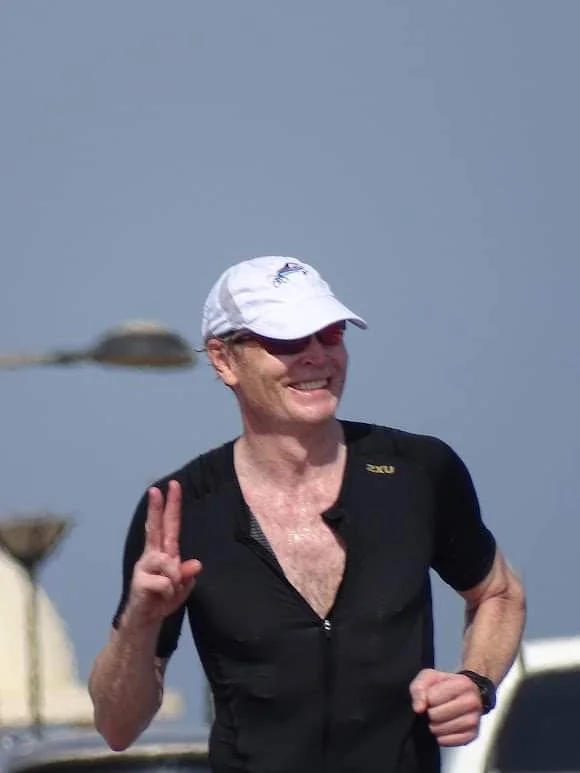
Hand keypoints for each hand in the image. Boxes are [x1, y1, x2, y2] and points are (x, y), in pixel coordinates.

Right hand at [127, 480, 201, 625]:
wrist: (145, 622)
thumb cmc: (164, 600)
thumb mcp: (183, 587)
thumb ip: (188, 574)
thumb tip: (196, 564)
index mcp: (165, 552)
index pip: (169, 525)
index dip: (171, 506)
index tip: (172, 485)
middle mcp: (153, 555)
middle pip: (155, 528)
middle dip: (156, 508)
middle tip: (156, 488)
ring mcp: (144, 567)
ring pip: (169, 564)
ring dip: (176, 582)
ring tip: (169, 592)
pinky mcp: (140, 582)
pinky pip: (166, 583)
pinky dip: (170, 593)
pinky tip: (161, 599)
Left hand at [409, 668, 482, 746]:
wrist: (465, 693)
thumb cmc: (445, 684)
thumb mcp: (429, 677)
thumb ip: (419, 688)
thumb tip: (418, 708)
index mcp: (462, 684)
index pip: (432, 698)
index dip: (426, 699)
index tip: (430, 697)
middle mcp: (472, 702)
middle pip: (436, 716)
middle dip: (429, 713)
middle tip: (432, 709)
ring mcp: (474, 720)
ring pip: (441, 730)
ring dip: (434, 726)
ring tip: (437, 717)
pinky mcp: (472, 735)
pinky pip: (448, 742)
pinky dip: (441, 737)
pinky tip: (443, 726)